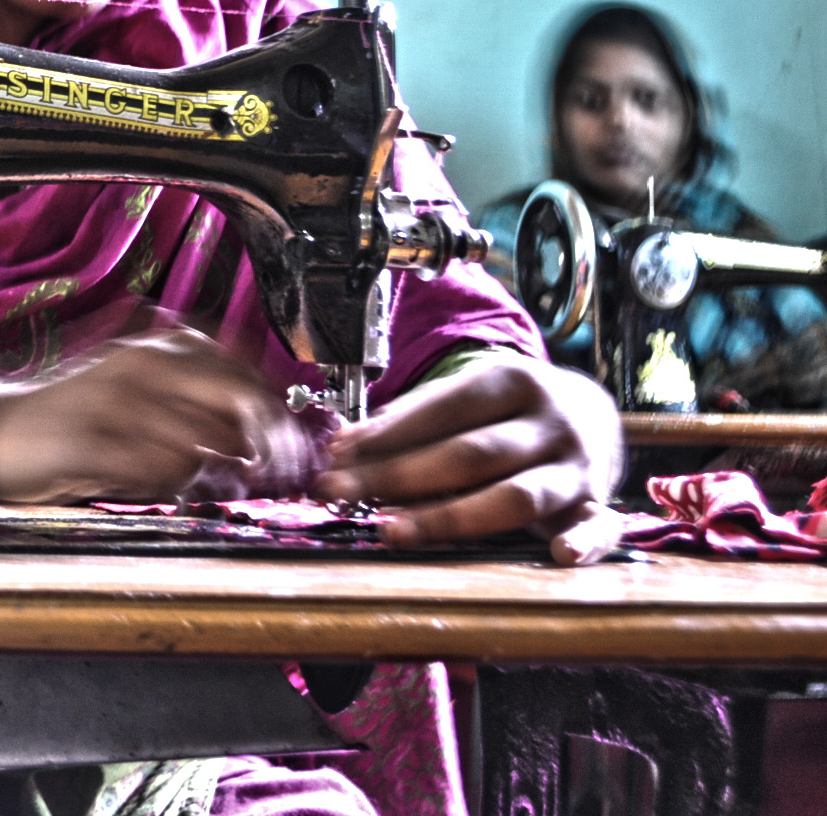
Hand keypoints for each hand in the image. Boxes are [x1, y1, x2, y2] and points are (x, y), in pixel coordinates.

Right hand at [0, 330, 313, 503]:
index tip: (287, 443)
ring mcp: (116, 407)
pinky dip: (171, 487)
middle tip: (270, 474)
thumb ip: (193, 404)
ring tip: (208, 482)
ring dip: (215, 473)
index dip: (275, 410)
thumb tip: (258, 435)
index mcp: (154, 351)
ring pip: (201, 445)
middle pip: (235, 404)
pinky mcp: (93, 446)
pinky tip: (161, 487)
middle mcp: (140, 370)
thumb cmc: (73, 420)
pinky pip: (157, 473)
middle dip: (264, 446)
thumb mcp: (136, 394)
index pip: (242, 372)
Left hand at [315, 356, 623, 564]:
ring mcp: (577, 467)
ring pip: (514, 496)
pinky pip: (599, 528)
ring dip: (448, 517)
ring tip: (391, 530)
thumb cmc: (508, 410)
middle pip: (469, 454)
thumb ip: (416, 418)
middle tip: (340, 493)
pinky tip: (558, 555)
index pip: (444, 408)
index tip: (336, 454)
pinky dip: (585, 543)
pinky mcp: (598, 506)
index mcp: (515, 381)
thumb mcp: (471, 395)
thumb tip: (345, 446)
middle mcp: (550, 422)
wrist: (593, 412)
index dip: (387, 433)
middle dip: (397, 476)